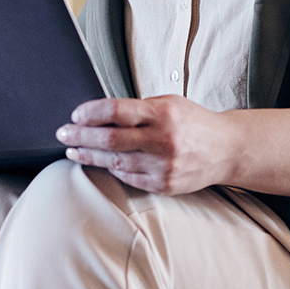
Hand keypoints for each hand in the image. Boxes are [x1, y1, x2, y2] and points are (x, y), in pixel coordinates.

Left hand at [56, 95, 227, 194]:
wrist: (225, 150)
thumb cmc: (193, 122)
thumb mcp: (169, 103)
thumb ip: (138, 109)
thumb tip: (98, 113)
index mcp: (163, 113)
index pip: (115, 111)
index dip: (90, 113)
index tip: (76, 115)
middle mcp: (162, 140)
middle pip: (109, 139)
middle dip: (80, 136)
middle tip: (64, 133)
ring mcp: (163, 166)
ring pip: (114, 162)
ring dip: (89, 155)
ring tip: (73, 149)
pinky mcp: (163, 185)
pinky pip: (127, 177)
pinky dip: (110, 168)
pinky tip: (99, 161)